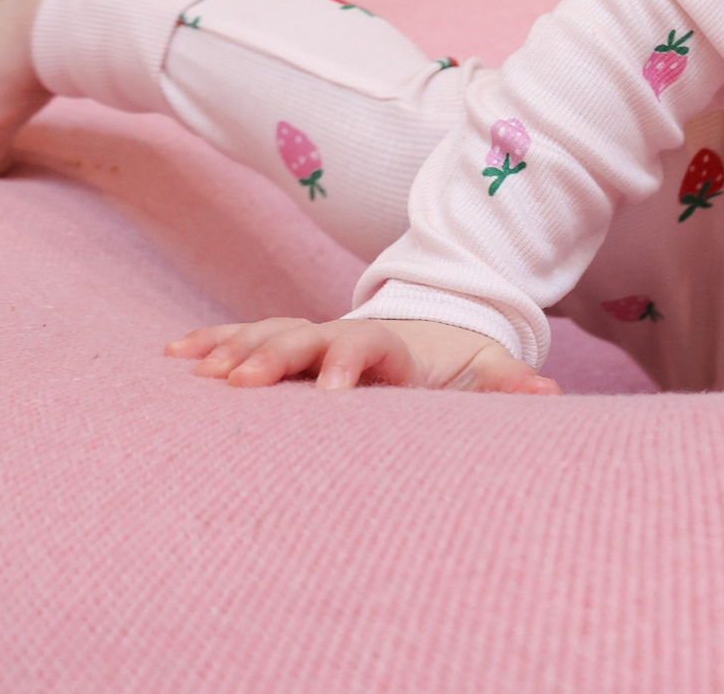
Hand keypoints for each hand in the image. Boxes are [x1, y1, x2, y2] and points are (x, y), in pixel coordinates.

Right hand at [165, 317, 561, 394]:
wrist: (433, 327)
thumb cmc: (455, 362)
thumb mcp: (488, 367)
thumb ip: (510, 382)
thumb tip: (550, 395)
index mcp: (390, 345)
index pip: (367, 348)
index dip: (348, 365)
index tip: (330, 393)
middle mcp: (343, 335)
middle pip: (306, 338)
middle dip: (274, 356)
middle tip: (239, 381)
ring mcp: (313, 336)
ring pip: (269, 334)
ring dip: (234, 348)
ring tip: (196, 369)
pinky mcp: (289, 343)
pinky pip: (247, 336)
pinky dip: (212, 340)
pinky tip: (173, 354)